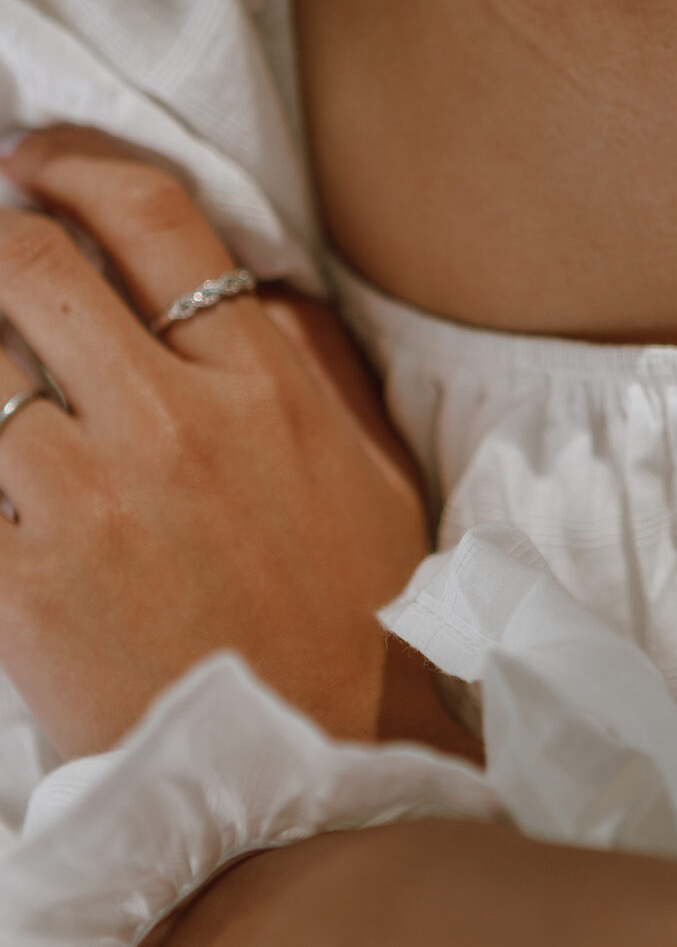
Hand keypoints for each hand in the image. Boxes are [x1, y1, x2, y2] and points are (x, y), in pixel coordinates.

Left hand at [0, 125, 429, 755]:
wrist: (312, 782)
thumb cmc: (355, 626)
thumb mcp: (371, 474)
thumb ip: (308, 365)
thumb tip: (247, 281)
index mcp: (263, 383)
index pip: (151, 216)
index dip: (71, 165)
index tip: (29, 164)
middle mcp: (173, 421)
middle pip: (31, 263)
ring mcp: (87, 503)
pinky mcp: (18, 590)